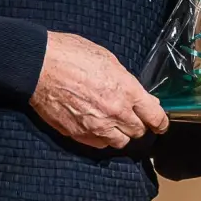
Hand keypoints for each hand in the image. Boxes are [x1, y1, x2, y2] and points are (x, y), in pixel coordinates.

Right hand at [29, 31, 168, 148]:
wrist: (40, 65)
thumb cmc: (73, 55)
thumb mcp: (109, 60)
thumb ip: (128, 82)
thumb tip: (140, 96)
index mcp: (127, 91)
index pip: (154, 116)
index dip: (160, 122)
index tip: (160, 123)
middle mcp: (115, 112)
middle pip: (138, 132)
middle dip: (139, 125)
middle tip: (134, 118)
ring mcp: (96, 126)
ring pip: (119, 142)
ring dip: (121, 134)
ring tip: (115, 123)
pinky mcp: (78, 134)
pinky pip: (99, 144)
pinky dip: (102, 138)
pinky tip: (98, 127)